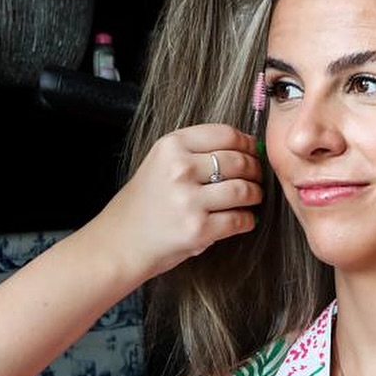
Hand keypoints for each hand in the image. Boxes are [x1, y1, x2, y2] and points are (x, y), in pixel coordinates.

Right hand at [96, 125, 261, 282]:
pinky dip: (247, 220)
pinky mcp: (197, 229)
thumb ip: (195, 151)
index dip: (247, 143)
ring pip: (244, 190)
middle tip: (256, 178)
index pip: (225, 134)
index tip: (253, 150)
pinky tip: (242, 219)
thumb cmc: (144, 203)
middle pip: (239, 161)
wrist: (120, 242)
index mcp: (170, 146)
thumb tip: (247, 146)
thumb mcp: (159, 162)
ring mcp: (188, 200)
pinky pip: (240, 219)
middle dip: (255, 170)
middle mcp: (179, 169)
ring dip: (255, 195)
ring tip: (251, 198)